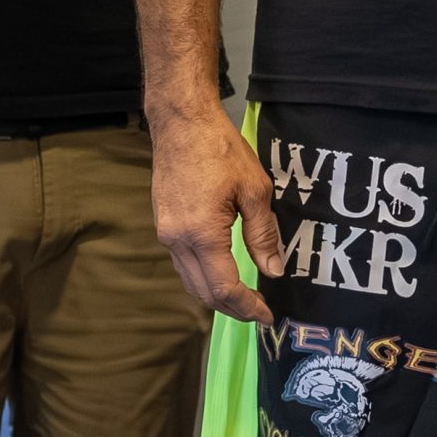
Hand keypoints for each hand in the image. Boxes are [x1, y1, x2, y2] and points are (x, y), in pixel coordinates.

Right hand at [151, 105, 283, 323]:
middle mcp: (177, 239)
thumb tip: (273, 271)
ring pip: (190, 281)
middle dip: (233, 308)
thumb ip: (263, 234)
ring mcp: (166, 232)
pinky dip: (203, 277)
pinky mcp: (163, 223)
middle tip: (259, 310)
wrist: (181, 122)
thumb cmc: (219, 149)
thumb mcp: (254, 190)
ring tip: (244, 296)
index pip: (225, 288)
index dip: (248, 307)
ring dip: (216, 295)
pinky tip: (222, 271)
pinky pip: (182, 263)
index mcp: (202, 233)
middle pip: (204, 292)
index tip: (268, 314)